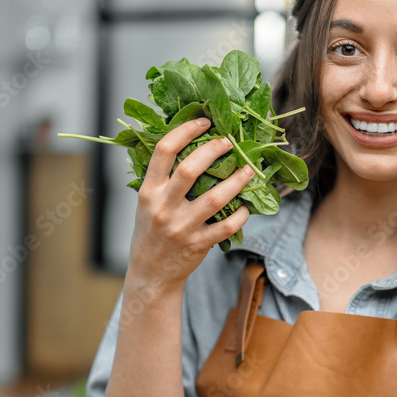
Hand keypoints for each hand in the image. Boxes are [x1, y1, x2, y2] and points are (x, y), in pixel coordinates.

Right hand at [127, 117, 254, 290]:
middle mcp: (163, 207)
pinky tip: (247, 207)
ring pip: (215, 198)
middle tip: (229, 142)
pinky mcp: (198, 244)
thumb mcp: (146, 204)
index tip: (204, 122)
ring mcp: (182, 227)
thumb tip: (187, 145)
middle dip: (214, 150)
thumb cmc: (151, 233)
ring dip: (237, 181)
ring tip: (250, 170)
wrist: (150, 274)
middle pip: (190, 170)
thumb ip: (161, 180)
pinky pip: (226, 226)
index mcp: (148, 192)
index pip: (164, 151)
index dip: (186, 131)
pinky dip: (241, 215)